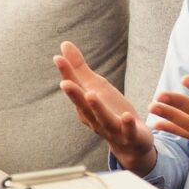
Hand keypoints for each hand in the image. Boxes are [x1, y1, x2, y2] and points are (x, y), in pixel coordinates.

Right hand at [53, 41, 156, 175]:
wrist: (131, 144)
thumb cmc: (110, 112)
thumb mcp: (96, 88)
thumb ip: (80, 69)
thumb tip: (63, 45)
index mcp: (85, 106)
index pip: (75, 88)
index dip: (66, 73)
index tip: (57, 58)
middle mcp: (95, 119)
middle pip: (84, 106)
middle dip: (74, 95)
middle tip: (64, 82)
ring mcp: (112, 129)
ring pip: (103, 119)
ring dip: (97, 108)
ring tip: (91, 94)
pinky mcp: (130, 135)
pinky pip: (128, 131)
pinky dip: (127, 124)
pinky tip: (126, 116)